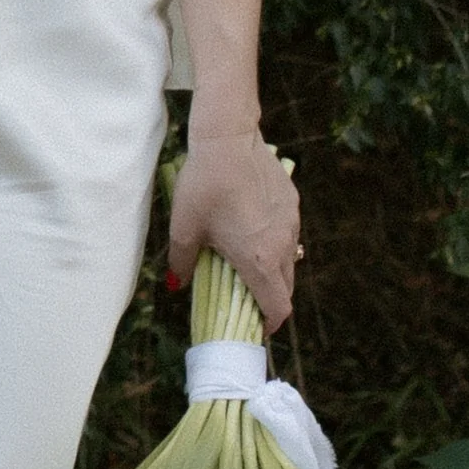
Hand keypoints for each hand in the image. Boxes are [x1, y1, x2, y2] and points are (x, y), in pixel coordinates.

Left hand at [167, 130, 300, 336]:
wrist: (228, 140)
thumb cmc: (203, 187)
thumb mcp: (184, 229)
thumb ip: (182, 263)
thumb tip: (176, 284)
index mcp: (259, 261)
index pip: (278, 307)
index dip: (269, 324)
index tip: (257, 328)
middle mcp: (282, 245)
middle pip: (286, 288)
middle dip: (270, 300)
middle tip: (247, 301)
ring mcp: (291, 223)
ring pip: (289, 259)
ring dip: (273, 271)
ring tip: (247, 265)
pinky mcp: (292, 203)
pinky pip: (287, 233)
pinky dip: (274, 242)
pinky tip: (251, 229)